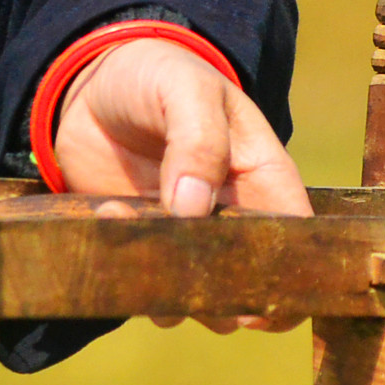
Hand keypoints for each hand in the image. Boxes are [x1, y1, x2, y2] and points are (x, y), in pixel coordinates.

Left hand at [46, 35, 312, 330]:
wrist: (92, 85)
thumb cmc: (159, 76)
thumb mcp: (188, 92)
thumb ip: (199, 142)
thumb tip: (193, 209)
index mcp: (262, 179)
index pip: (292, 240)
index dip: (287, 280)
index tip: (259, 308)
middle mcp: (229, 218)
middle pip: (245, 283)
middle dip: (220, 296)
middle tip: (183, 273)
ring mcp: (183, 236)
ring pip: (192, 293)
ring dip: (165, 283)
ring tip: (135, 226)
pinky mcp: (139, 244)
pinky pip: (140, 277)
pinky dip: (124, 265)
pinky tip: (108, 212)